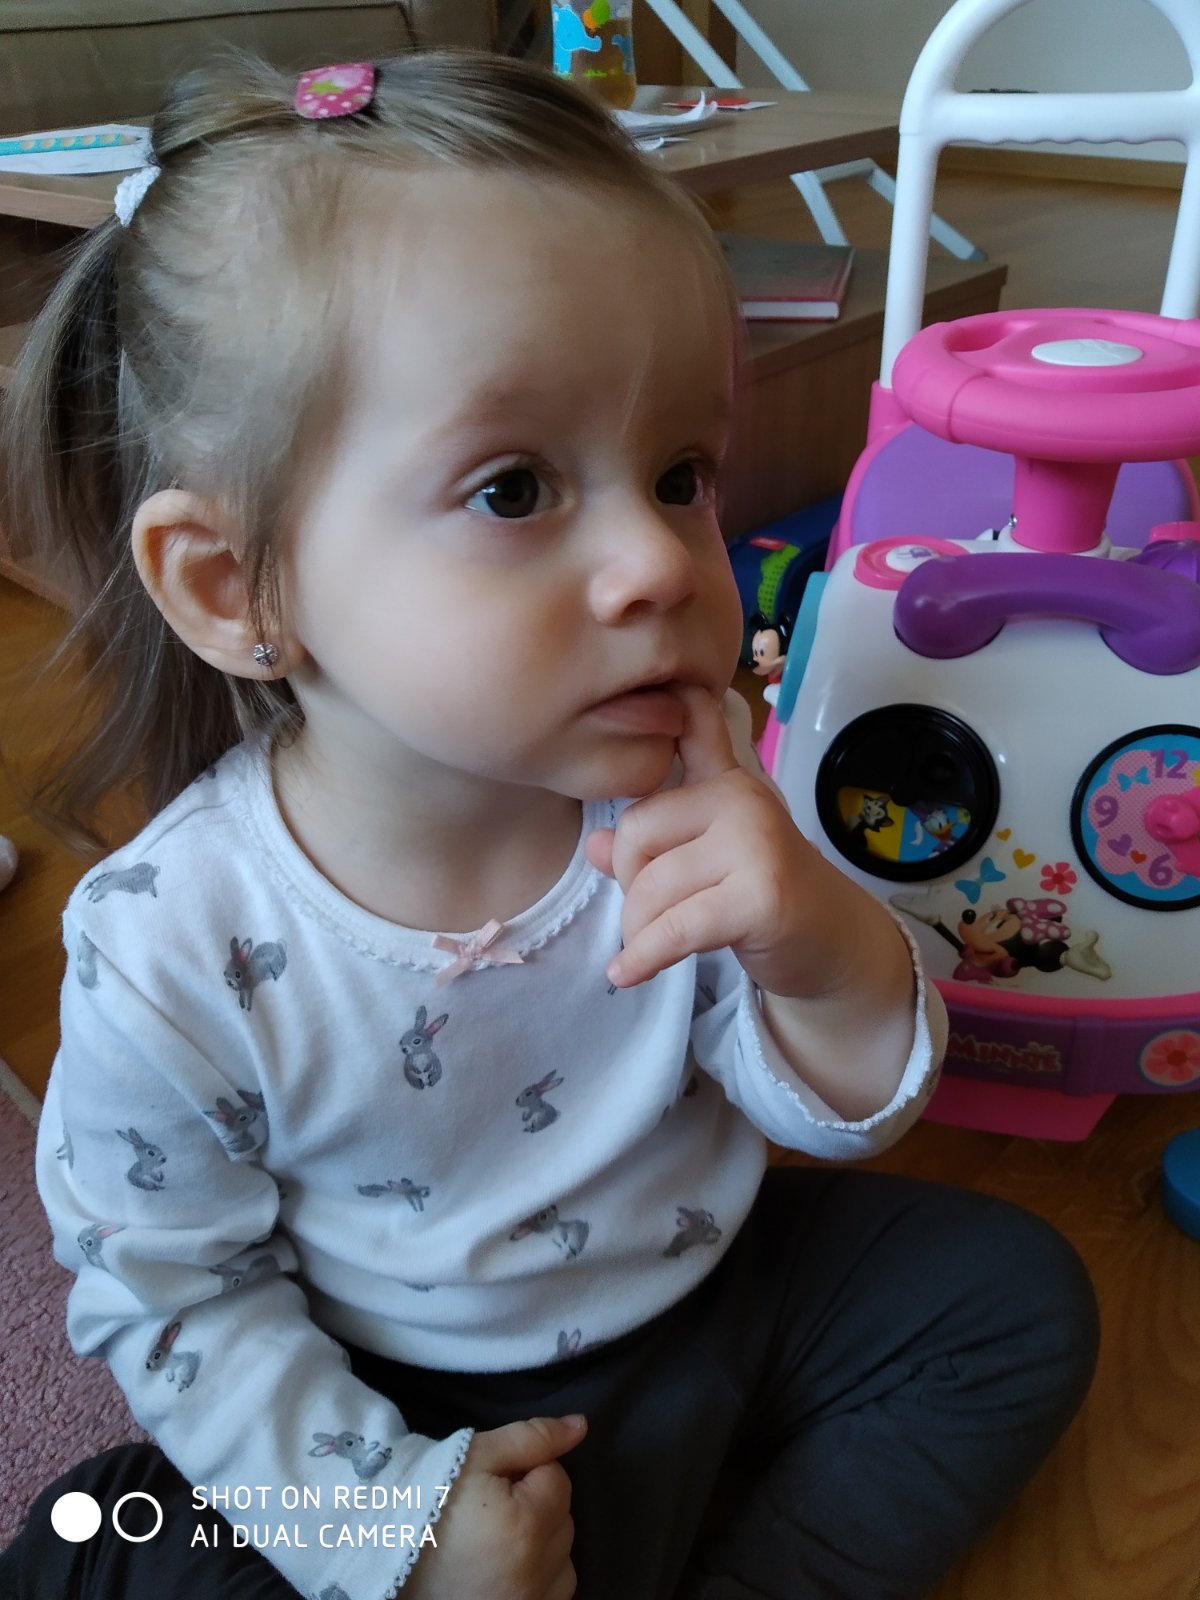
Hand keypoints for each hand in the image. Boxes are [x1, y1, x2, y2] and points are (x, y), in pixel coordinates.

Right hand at [403, 1414, 585, 1599]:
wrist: (385, 1560)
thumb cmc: (427, 1503)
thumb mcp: (473, 1456)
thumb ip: (530, 1437)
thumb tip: (579, 1426)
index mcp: (527, 1524)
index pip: (557, 1478)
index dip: (524, 1472)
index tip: (490, 1484)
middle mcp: (537, 1572)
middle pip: (561, 1519)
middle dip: (534, 1506)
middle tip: (486, 1511)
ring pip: (562, 1559)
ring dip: (538, 1544)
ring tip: (492, 1541)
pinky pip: (553, 1592)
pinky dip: (535, 1577)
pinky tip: (501, 1569)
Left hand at [585, 684, 858, 998]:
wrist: (831, 946)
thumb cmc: (763, 899)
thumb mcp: (707, 861)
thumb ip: (656, 843)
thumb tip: (592, 842)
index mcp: (727, 783)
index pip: (692, 732)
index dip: (679, 707)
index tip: (674, 687)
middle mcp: (742, 800)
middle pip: (637, 832)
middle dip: (628, 885)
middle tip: (648, 915)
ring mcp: (755, 843)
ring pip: (653, 886)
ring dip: (639, 931)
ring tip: (652, 947)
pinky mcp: (761, 895)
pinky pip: (677, 927)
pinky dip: (645, 956)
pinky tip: (627, 974)